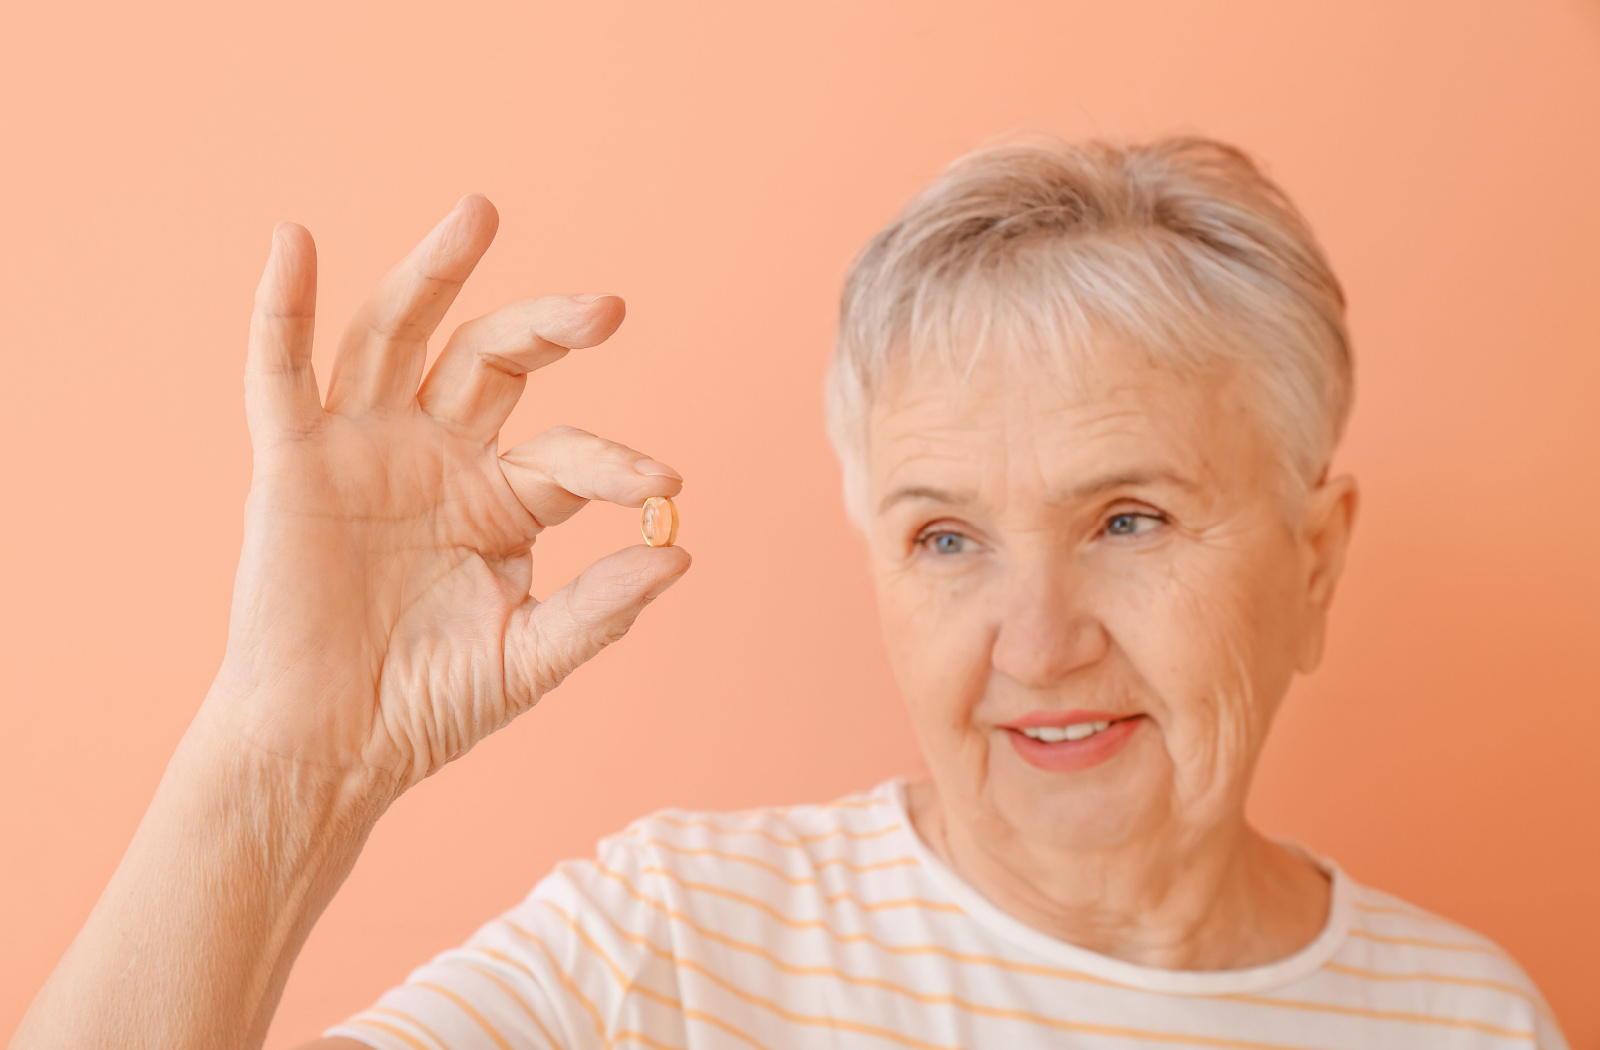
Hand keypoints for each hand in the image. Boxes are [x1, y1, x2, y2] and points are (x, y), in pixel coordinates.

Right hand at [205, 195, 689, 791]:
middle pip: (492, 359)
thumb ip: (601, 607)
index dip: (614, 463)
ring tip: (481, 214)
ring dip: (434, 273)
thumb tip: (681, 551)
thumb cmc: (428, 704)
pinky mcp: (294, 461)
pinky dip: (282, 308)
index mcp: (502, 498)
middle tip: (607, 310)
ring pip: (399, 337)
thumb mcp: (529, 657)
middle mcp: (438, 454)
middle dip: (546, 327)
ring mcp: (365, 448)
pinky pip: (281, 373)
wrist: (332, 749)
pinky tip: (293, 243)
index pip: (569, 455)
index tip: (664, 485)